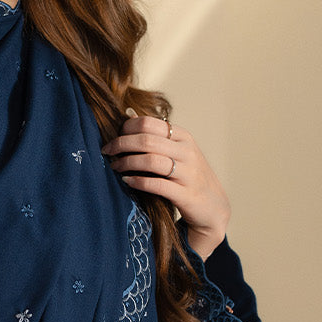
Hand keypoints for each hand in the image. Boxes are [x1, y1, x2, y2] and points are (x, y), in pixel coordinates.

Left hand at [102, 112, 230, 259]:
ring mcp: (188, 173)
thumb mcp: (178, 152)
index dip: (126, 129)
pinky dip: (138, 181)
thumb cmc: (189, 177)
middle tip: (107, 151)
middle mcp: (187, 152)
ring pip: (151, 160)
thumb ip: (157, 137)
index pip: (149, 123)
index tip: (113, 138)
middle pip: (147, 140)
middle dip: (121, 144)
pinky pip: (156, 184)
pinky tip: (127, 181)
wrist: (213, 207)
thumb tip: (128, 115)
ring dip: (127, 162)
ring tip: (115, 167)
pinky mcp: (186, 194)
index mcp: (183, 137)